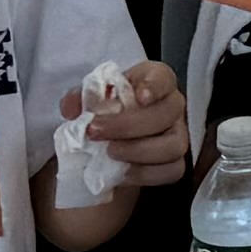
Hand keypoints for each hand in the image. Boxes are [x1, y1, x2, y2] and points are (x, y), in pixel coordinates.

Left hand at [75, 60, 190, 186]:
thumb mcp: (90, 99)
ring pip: (174, 145)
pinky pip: (172, 171)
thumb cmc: (105, 111)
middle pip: (165, 114)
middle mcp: (173, 106)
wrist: (111, 141)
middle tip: (96, 132)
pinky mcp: (176, 162)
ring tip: (109, 153)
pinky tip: (121, 174)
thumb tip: (72, 109)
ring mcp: (178, 135)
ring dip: (138, 151)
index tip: (139, 97)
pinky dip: (145, 174)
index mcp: (154, 81)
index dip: (154, 86)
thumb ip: (79, 99)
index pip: (164, 77)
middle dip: (128, 126)